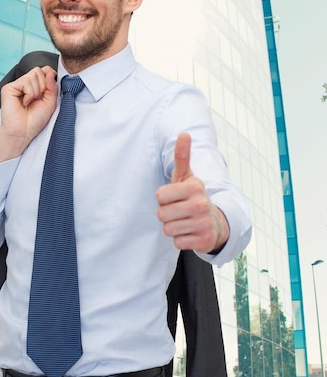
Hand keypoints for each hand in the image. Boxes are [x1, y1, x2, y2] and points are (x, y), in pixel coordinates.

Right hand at [0, 66, 57, 163]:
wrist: (23, 132)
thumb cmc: (35, 121)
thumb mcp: (50, 103)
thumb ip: (52, 87)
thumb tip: (51, 72)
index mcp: (35, 86)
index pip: (44, 70)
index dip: (49, 77)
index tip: (48, 92)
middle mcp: (25, 84)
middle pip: (39, 71)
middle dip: (43, 86)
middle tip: (37, 100)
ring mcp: (16, 85)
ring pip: (33, 75)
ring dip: (36, 92)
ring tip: (30, 103)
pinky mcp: (9, 88)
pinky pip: (26, 82)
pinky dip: (29, 94)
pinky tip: (24, 103)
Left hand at [156, 132, 229, 253]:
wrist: (216, 222)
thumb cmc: (193, 197)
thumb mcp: (187, 177)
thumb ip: (182, 157)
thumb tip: (184, 133)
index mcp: (194, 187)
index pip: (159, 196)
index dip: (163, 199)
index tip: (175, 198)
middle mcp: (200, 204)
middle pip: (161, 214)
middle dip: (167, 215)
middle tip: (180, 212)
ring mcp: (203, 223)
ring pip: (168, 229)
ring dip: (173, 228)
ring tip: (185, 222)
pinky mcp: (204, 241)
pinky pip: (177, 242)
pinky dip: (181, 240)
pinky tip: (190, 232)